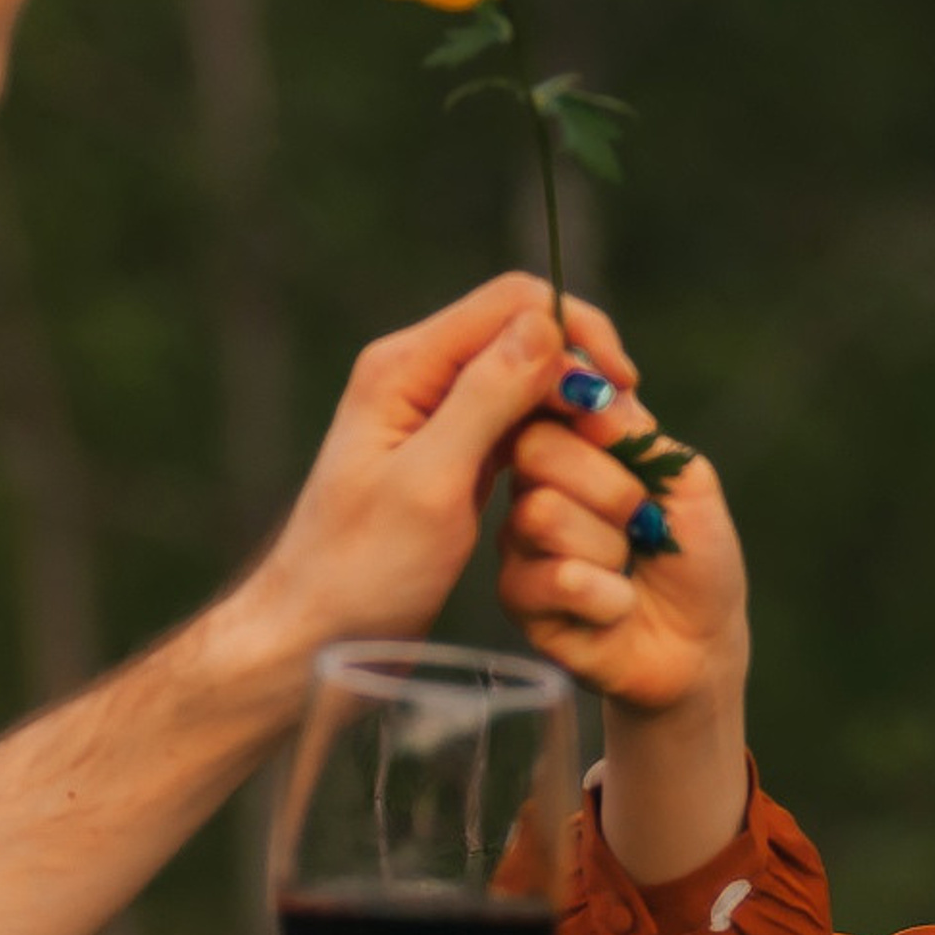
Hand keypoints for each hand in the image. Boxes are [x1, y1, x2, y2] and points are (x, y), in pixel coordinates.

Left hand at [243, 275, 635, 660]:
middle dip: (580, 371)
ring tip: (607, 453)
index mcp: (404, 367)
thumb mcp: (432, 482)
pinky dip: (554, 435)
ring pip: (527, 377)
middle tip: (621, 431)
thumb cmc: (363, 569)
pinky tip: (575, 470)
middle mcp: (419, 376)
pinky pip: (517, 419)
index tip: (620, 391)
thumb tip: (547, 328)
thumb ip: (486, 399)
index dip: (577, 334)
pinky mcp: (452, 452)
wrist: (313, 632)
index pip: (513, 303)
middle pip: (524, 333)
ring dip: (572, 405)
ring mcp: (434, 414)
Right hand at [497, 345, 749, 715]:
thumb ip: (634, 433)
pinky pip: (554, 578)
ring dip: (610, 546)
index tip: (620, 435)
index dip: (581, 407)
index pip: (547, 398)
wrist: (700, 643)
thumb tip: (585, 387)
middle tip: (642, 520)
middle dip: (611, 487)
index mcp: (571, 447)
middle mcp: (533, 487)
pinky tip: (617, 607)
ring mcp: (519, 543)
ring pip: (541, 513)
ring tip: (628, 567)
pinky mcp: (518, 600)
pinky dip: (608, 596)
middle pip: (535, 449)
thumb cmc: (693, 556)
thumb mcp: (685, 481)